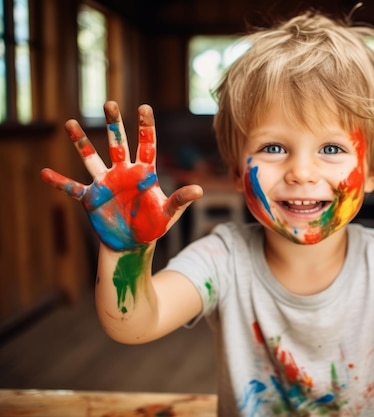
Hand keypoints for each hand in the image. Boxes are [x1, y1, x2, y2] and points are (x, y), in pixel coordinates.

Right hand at [41, 101, 202, 250]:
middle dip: (113, 124)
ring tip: (70, 123)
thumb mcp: (169, 213)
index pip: (146, 144)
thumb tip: (199, 190)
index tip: (144, 106)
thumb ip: (181, 200)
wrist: (133, 242)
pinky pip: (72, 188)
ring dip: (81, 142)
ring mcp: (105, 183)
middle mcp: (122, 172)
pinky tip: (44, 172)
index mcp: (144, 172)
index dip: (145, 126)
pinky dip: (59, 182)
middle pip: (117, 143)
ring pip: (91, 157)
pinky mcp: (91, 198)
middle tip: (109, 103)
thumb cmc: (153, 224)